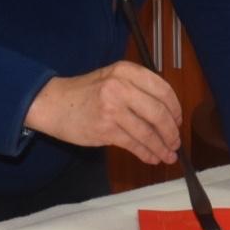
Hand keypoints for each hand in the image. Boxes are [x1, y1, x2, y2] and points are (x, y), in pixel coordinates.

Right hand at [27, 59, 185, 165]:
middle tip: (176, 142)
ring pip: (147, 131)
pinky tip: (152, 158)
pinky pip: (133, 143)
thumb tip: (166, 113)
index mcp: (127, 71)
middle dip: (172, 131)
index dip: (175, 108)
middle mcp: (121, 87)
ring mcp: (112, 109)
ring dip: (162, 146)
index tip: (178, 121)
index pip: (162, 89)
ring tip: (168, 155)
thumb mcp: (112, 78)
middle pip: (158, 112)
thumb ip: (137, 88)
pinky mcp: (104, 129)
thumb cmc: (84, 92)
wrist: (51, 103)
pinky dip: (146, 152)